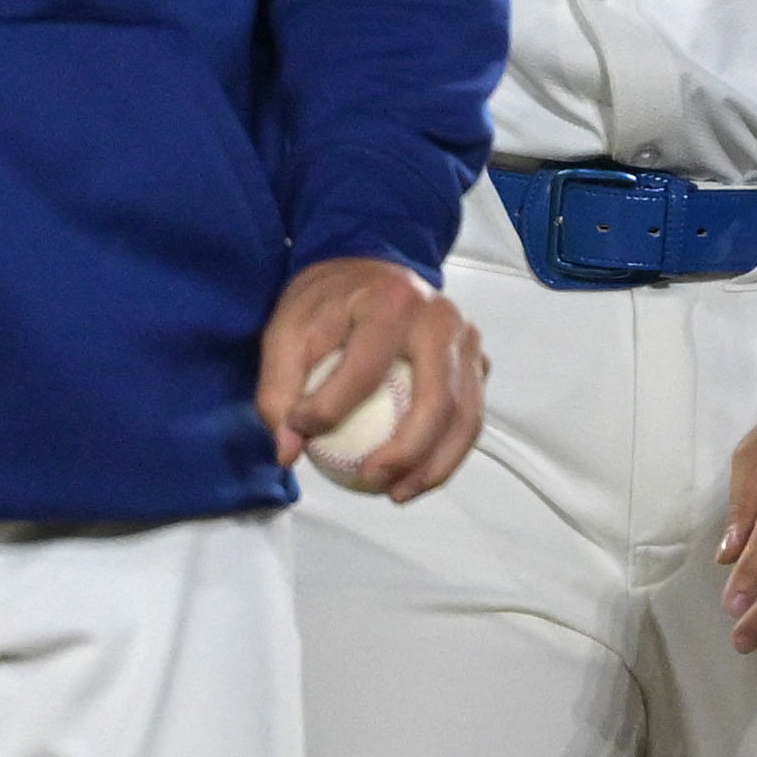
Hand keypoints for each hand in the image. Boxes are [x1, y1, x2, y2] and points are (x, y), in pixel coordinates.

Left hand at [255, 256, 487, 503]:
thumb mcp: (287, 331)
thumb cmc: (329, 303)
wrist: (370, 264)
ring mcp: (467, 338)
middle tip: (370, 481)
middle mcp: (440, 317)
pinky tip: (415, 477)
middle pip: (437, 400)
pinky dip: (447, 454)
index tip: (299, 431)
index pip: (364, 370)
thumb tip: (288, 450)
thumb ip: (279, 390)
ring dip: (435, 466)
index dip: (327, 412)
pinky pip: (470, 416)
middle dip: (407, 454)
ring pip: (465, 416)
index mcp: (392, 302)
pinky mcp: (476, 359)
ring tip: (397, 493)